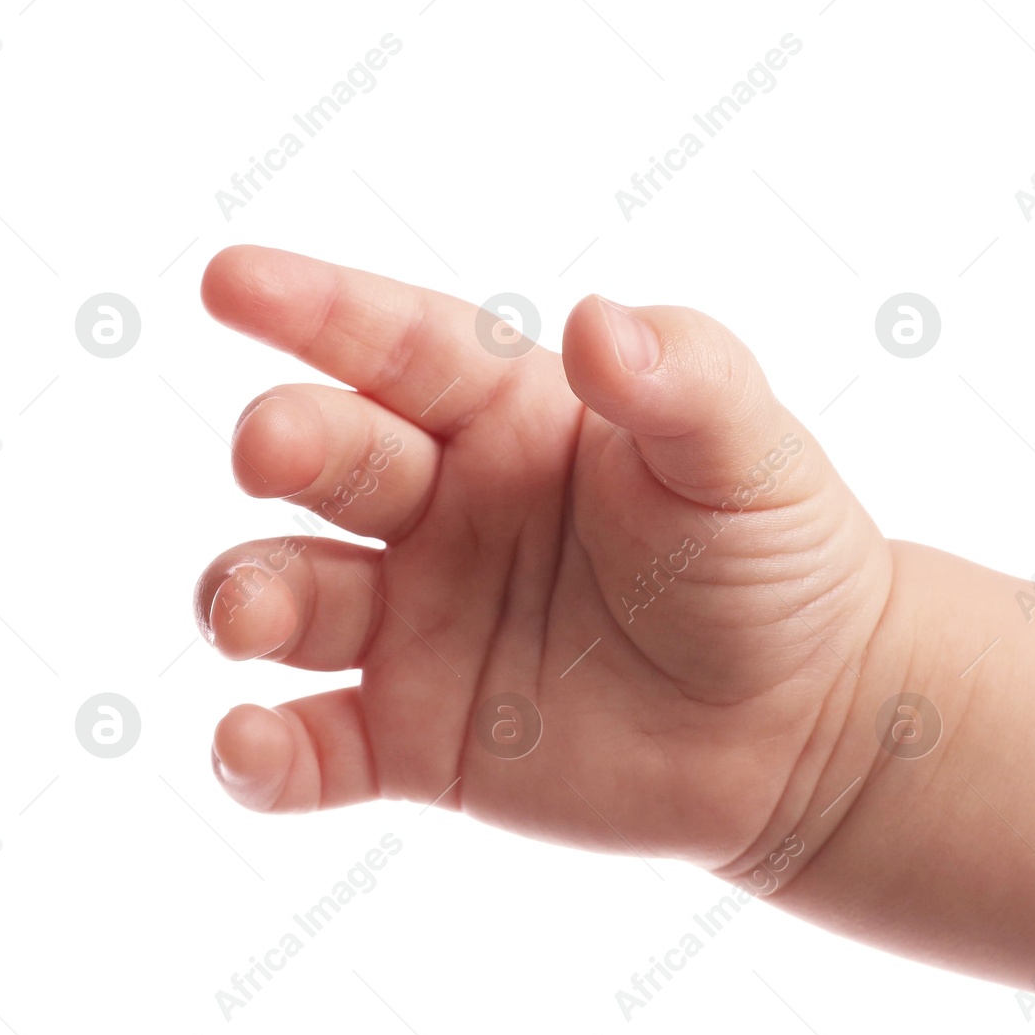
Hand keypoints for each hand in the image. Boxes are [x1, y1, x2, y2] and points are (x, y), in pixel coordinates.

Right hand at [196, 246, 892, 871]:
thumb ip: (683, 380)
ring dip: (247, 593)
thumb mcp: (747, 455)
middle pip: (331, 459)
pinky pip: (314, 747)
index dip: (316, 308)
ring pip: (291, 594)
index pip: (401, 347)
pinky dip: (260, 753)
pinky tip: (248, 745)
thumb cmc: (777, 562)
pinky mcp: (419, 740)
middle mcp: (446, 510)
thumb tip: (599, 319)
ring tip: (254, 614)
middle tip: (267, 450)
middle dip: (284, 444)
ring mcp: (422, 626)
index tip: (230, 281)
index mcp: (513, 419)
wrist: (805, 724)